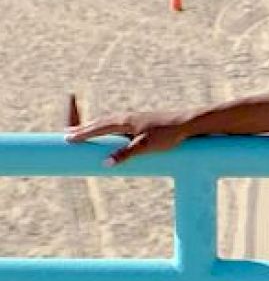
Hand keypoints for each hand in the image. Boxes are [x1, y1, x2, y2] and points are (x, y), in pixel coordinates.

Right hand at [65, 110, 194, 166]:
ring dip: (94, 126)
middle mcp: (127, 117)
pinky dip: (107, 127)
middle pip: (99, 122)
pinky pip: (118, 124)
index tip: (67, 138)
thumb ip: (125, 154)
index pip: (98, 127)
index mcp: (125, 121)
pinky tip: (109, 132)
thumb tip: (105, 163)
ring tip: (82, 131)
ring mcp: (134, 118)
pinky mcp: (142, 122)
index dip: (83, 133)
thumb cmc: (168, 134)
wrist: (189, 123)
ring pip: (108, 122)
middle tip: (66, 133)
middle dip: (83, 128)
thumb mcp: (145, 147)